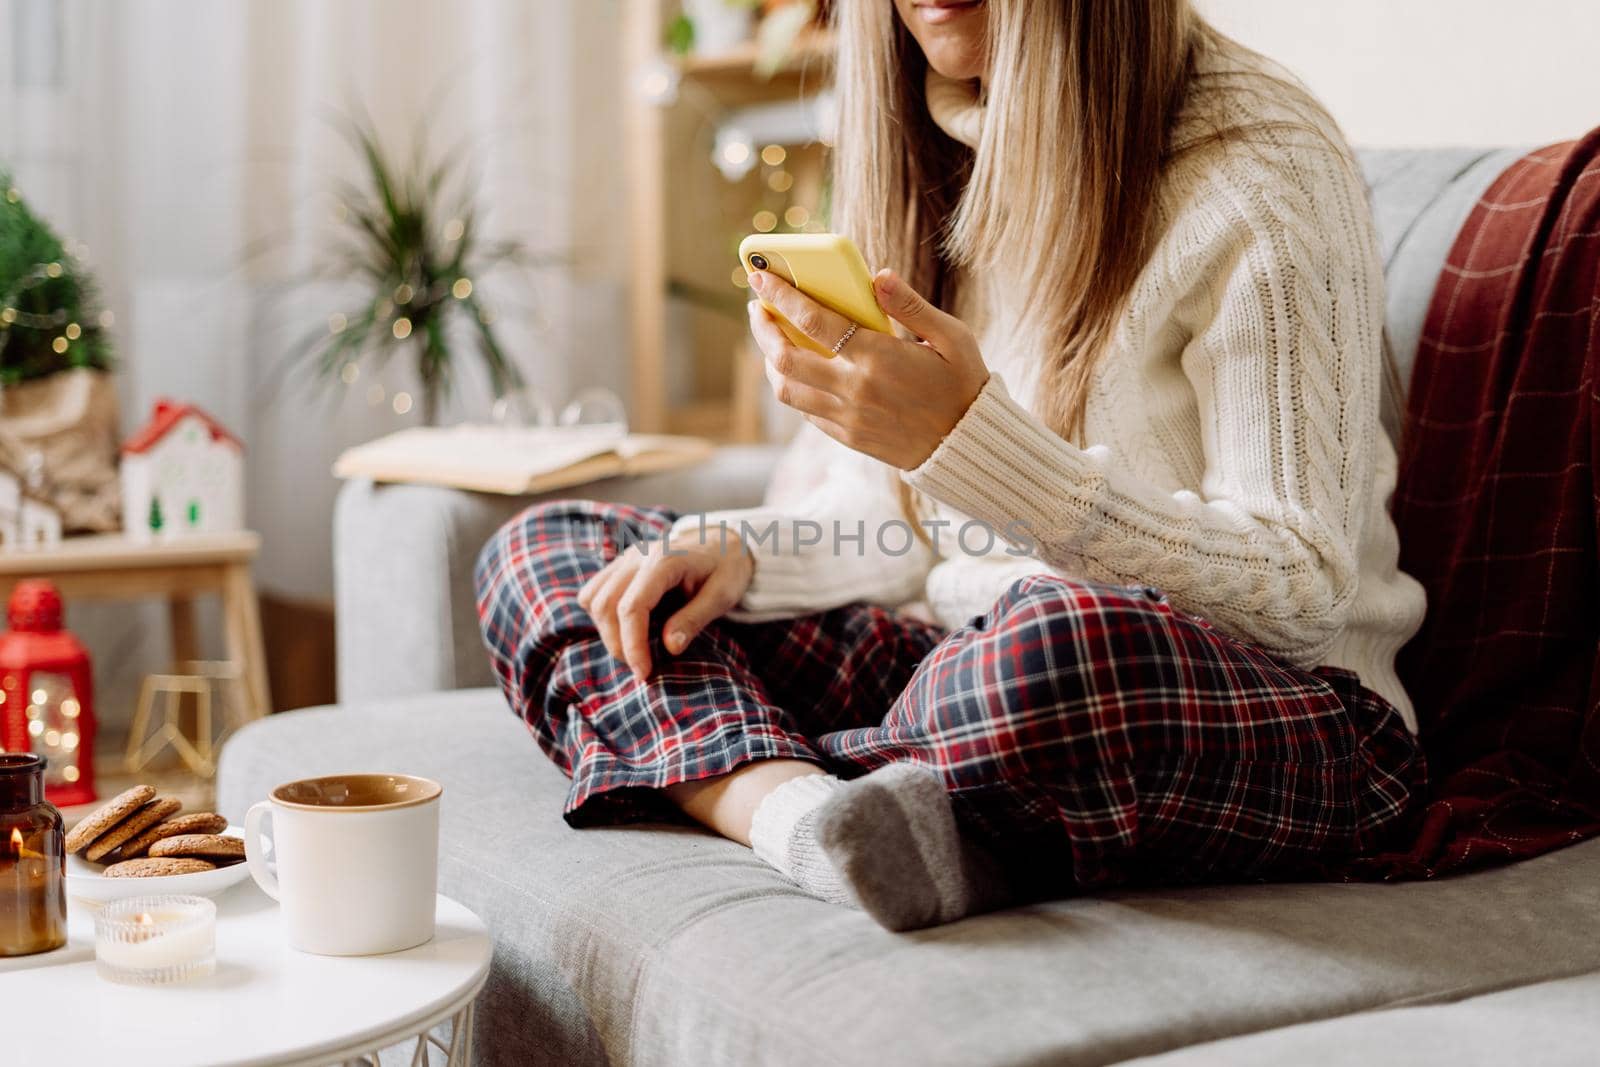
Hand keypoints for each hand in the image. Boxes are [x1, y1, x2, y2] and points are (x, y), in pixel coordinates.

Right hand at [576, 532, 753, 679]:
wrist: (722, 543)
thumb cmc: (726, 569)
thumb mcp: (722, 595)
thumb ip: (694, 619)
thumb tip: (669, 648)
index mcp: (664, 560)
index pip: (632, 607)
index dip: (633, 644)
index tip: (644, 672)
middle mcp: (638, 556)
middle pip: (606, 604)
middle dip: (618, 644)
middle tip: (642, 667)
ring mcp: (625, 558)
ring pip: (594, 599)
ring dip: (606, 632)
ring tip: (634, 649)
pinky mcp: (619, 565)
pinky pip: (593, 592)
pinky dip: (601, 617)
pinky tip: (626, 629)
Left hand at [747, 268, 988, 468]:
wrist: (968, 445)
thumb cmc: (962, 383)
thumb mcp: (951, 337)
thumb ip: (910, 305)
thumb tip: (877, 276)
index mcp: (880, 358)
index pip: (815, 322)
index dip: (782, 297)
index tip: (761, 279)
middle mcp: (857, 390)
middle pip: (786, 359)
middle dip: (763, 330)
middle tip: (756, 309)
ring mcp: (849, 417)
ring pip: (787, 390)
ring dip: (770, 361)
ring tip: (771, 339)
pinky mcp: (848, 437)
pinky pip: (805, 411)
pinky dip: (793, 387)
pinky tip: (796, 369)